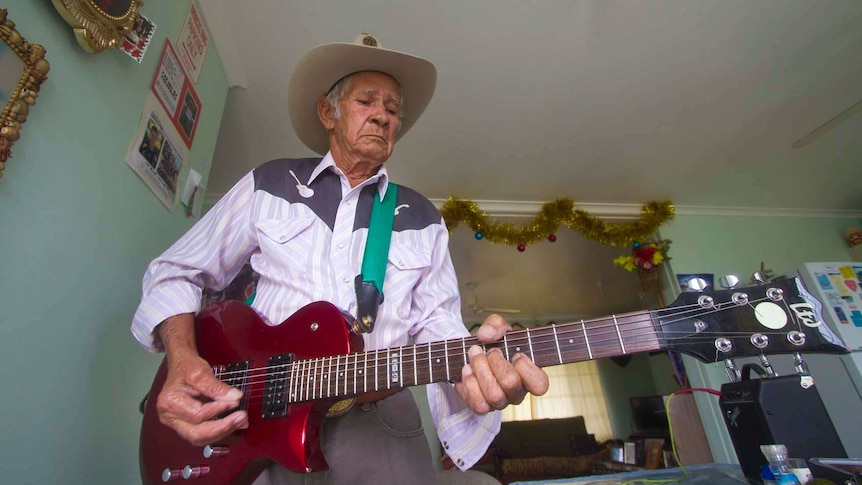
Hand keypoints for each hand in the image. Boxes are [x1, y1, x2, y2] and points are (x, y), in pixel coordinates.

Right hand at [155, 314, 248, 445]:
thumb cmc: (187, 367)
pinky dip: (218, 430)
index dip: (218, 410)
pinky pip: (202, 434)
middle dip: (221, 428)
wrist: (182, 366)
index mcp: (170, 401)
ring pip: (199, 438)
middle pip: (196, 433)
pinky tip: (232, 423)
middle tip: (241, 419)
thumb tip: (234, 397)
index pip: (197, 415)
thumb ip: (217, 387)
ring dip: (222, 432)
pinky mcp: (184, 425)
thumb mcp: (201, 371)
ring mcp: (175, 422)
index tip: (235, 402)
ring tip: (240, 422)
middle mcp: (169, 416)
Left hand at [454, 314, 548, 413]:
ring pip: (494, 396)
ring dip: (480, 370)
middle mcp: (518, 392)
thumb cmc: (494, 344)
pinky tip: (467, 370)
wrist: (475, 355)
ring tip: (474, 356)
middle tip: (489, 351)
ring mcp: (501, 402)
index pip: (540, 384)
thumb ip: (495, 325)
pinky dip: (469, 384)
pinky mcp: (484, 407)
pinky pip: (479, 405)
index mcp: (529, 375)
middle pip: (511, 383)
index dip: (525, 366)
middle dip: (495, 361)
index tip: (515, 353)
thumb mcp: (499, 328)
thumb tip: (485, 336)